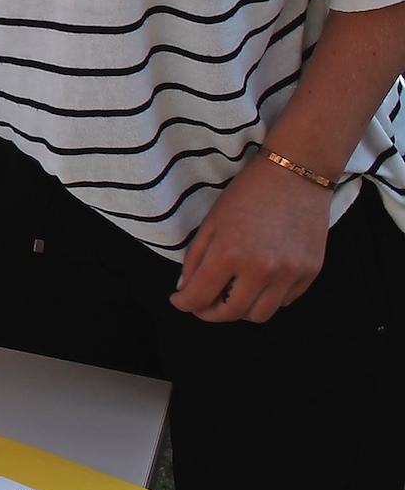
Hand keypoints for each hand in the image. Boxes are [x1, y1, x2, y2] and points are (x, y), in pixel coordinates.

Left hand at [171, 154, 331, 321]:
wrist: (296, 174)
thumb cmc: (247, 194)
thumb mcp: (211, 221)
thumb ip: (195, 258)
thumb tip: (186, 289)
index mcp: (228, 254)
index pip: (199, 297)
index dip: (184, 303)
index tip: (179, 301)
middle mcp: (260, 270)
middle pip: (230, 313)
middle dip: (210, 313)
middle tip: (202, 305)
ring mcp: (289, 274)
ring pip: (259, 315)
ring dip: (239, 311)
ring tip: (229, 296)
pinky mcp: (310, 273)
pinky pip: (284, 301)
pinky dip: (266, 299)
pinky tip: (256, 284)